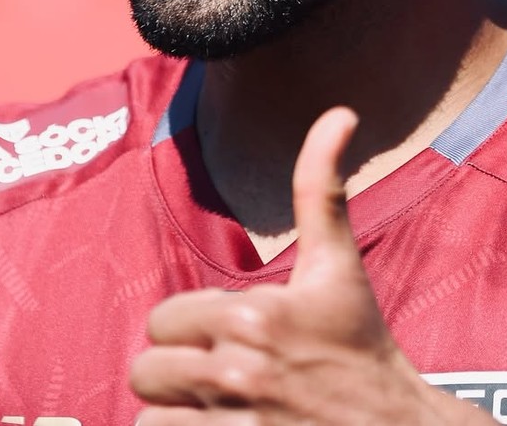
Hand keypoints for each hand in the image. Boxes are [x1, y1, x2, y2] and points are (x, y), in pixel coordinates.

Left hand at [130, 107, 491, 423]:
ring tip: (215, 411)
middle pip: (145, 370)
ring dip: (175, 417)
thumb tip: (340, 111)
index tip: (225, 336)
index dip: (189, 327)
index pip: (162, 320)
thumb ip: (321, 185)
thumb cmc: (361, 345)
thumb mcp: (339, 264)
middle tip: (216, 377)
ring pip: (148, 420)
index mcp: (252, 315)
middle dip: (175, 373)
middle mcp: (237, 372)